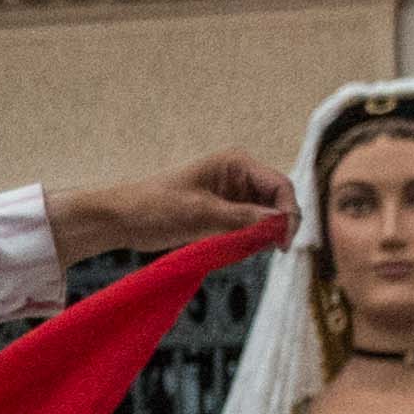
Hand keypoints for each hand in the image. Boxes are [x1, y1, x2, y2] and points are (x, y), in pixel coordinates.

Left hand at [54, 154, 290, 257]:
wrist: (123, 218)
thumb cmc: (155, 206)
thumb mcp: (200, 213)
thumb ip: (241, 218)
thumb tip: (278, 222)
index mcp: (236, 162)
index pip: (280, 185)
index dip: (289, 212)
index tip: (284, 241)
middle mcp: (239, 175)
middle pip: (277, 201)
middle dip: (279, 224)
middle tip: (275, 251)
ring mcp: (232, 194)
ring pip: (265, 216)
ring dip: (264, 233)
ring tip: (251, 250)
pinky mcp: (223, 212)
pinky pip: (249, 226)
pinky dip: (250, 239)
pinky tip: (240, 249)